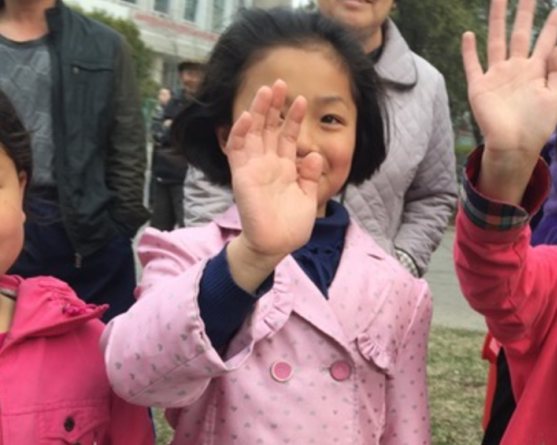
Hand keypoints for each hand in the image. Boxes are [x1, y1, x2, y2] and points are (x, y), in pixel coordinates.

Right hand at [224, 79, 323, 291]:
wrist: (276, 245)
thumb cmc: (291, 225)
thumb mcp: (308, 197)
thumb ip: (310, 175)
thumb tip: (315, 154)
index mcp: (284, 167)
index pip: (286, 135)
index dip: (292, 117)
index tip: (301, 99)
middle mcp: (267, 163)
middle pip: (268, 127)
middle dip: (274, 105)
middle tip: (281, 82)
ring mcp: (254, 167)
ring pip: (252, 132)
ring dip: (257, 111)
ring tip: (267, 89)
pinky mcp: (242, 175)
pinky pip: (238, 150)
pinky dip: (241, 133)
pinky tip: (248, 117)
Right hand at [462, 0, 556, 202]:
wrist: (514, 146)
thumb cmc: (537, 127)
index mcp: (535, 73)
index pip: (544, 43)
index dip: (551, 27)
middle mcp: (516, 70)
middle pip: (520, 34)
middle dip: (524, 13)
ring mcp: (497, 76)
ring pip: (496, 41)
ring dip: (496, 20)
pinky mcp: (480, 86)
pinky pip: (473, 65)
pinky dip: (469, 51)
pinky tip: (469, 34)